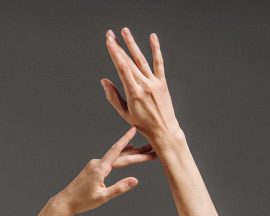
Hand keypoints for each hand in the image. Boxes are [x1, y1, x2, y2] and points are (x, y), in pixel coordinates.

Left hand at [53, 126, 156, 215]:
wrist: (66, 201)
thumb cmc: (83, 201)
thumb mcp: (103, 197)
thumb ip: (119, 188)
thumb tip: (135, 180)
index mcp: (100, 168)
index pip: (116, 151)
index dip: (126, 140)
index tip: (134, 129)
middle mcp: (97, 163)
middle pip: (121, 155)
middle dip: (137, 152)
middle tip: (151, 149)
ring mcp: (95, 165)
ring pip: (116, 158)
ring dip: (130, 154)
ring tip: (143, 150)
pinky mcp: (94, 169)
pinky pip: (110, 160)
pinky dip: (120, 157)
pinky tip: (125, 154)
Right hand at [101, 27, 180, 144]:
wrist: (164, 131)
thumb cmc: (143, 125)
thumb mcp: (125, 113)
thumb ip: (114, 96)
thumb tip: (104, 81)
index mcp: (134, 93)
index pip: (122, 68)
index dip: (115, 53)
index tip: (109, 41)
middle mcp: (145, 86)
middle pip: (129, 62)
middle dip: (119, 46)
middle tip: (110, 34)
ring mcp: (154, 83)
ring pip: (142, 60)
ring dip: (133, 44)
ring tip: (125, 31)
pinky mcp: (162, 83)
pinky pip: (159, 63)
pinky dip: (156, 49)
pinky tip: (152, 37)